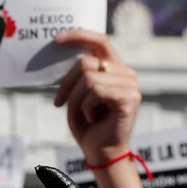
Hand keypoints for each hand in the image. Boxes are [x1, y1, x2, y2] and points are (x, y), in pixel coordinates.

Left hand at [52, 30, 140, 164]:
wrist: (101, 152)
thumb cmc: (88, 125)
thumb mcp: (77, 95)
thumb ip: (78, 75)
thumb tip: (64, 52)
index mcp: (114, 69)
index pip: (100, 41)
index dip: (79, 35)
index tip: (56, 40)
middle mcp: (126, 73)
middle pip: (86, 62)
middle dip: (66, 84)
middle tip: (59, 101)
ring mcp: (130, 85)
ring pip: (88, 79)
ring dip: (76, 100)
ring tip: (82, 115)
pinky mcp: (130, 97)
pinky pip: (95, 92)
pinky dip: (85, 108)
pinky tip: (93, 119)